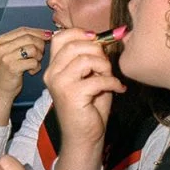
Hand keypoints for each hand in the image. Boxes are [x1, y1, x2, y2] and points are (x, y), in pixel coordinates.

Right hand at [0, 27, 50, 125]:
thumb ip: (25, 41)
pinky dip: (36, 67)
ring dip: (38, 57)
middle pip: (30, 38)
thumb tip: (47, 33)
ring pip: (33, 49)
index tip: (48, 36)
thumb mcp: (13, 52)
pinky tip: (31, 71)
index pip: (24, 30)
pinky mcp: (12, 67)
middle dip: (40, 46)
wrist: (1, 90)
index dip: (38, 32)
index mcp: (0, 40)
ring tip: (34, 64)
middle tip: (39, 55)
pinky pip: (33, 62)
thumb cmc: (10, 71)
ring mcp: (5, 57)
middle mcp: (1, 47)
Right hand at [44, 30, 126, 169]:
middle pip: (75, 45)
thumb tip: (107, 38)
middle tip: (107, 66)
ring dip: (104, 66)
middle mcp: (52, 73)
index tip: (98, 40)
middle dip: (97, 51)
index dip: (80, 33)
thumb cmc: (89, 106)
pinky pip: (97, 79)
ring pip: (85, 60)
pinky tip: (118, 89)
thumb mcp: (90, 76)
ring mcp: (59, 84)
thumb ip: (92, 58)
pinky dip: (112, 82)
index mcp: (54, 67)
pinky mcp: (71, 95)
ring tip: (110, 77)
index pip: (61, 37)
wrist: (84, 136)